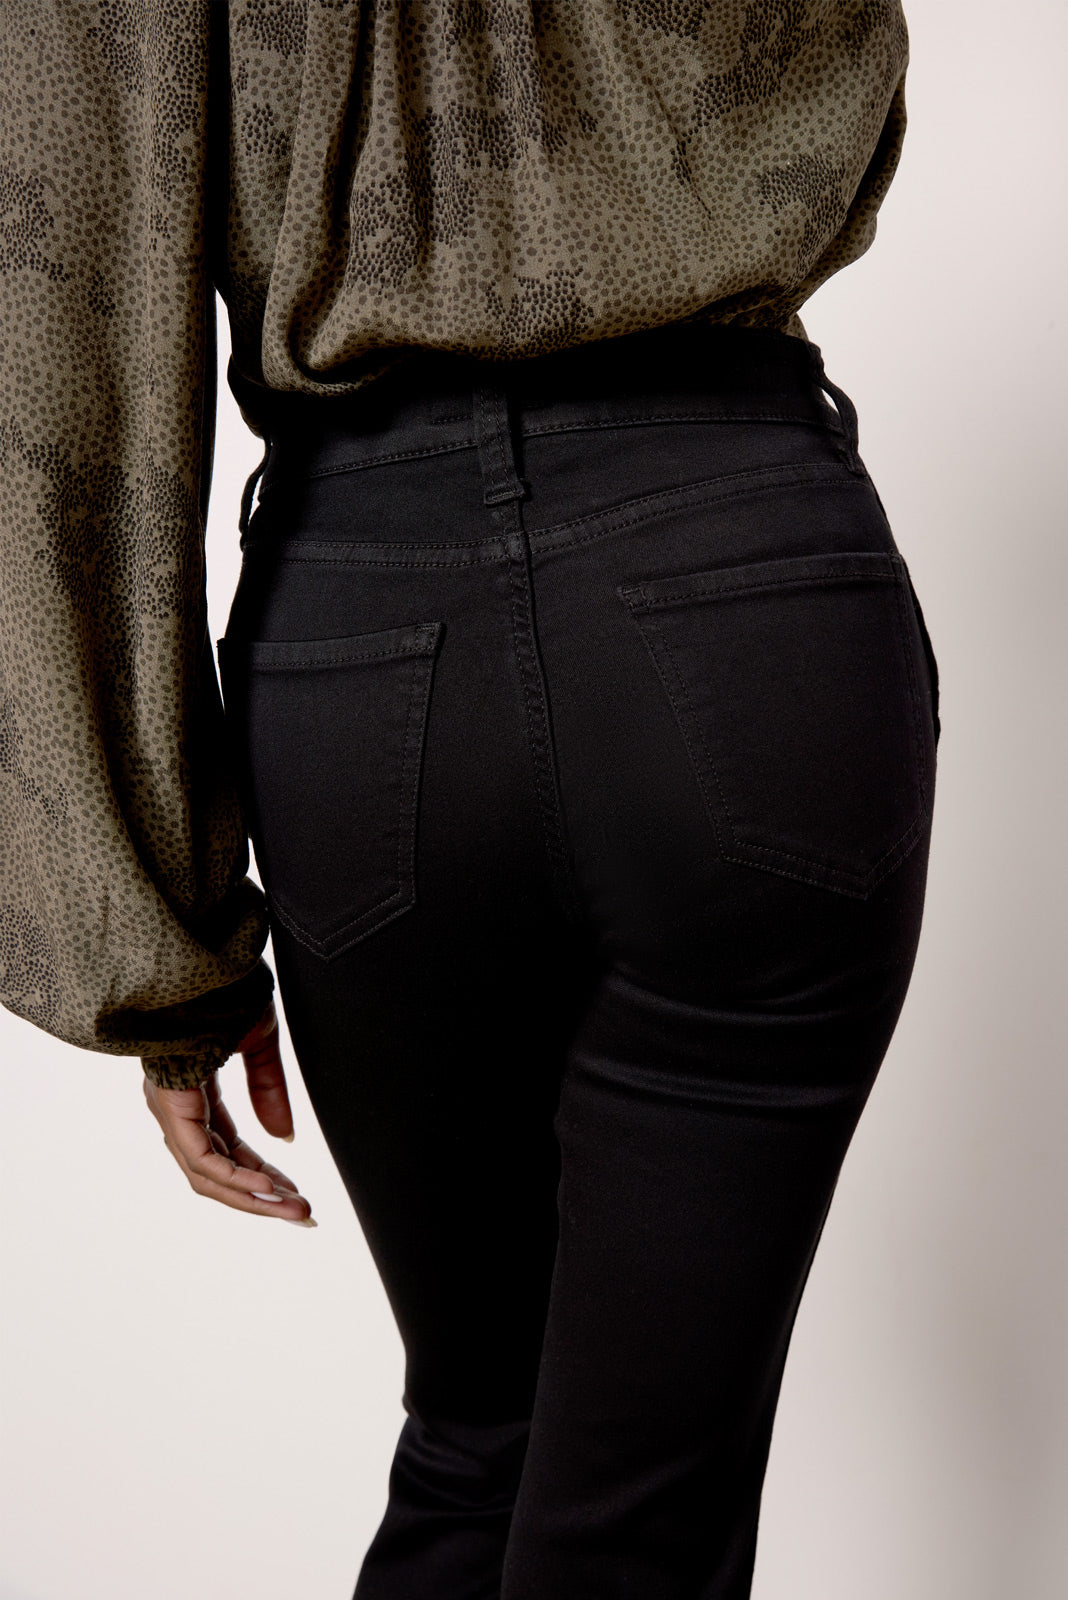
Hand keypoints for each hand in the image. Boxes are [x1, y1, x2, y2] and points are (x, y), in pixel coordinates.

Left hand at [142, 1000, 315, 1226]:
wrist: (203, 955)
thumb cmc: (226, 986)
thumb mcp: (259, 1041)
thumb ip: (268, 1089)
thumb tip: (284, 1137)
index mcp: (193, 1089)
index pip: (226, 1147)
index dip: (262, 1174)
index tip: (296, 1193)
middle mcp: (175, 1105)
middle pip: (215, 1169)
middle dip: (262, 1196)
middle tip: (302, 1214)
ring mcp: (169, 1107)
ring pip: (206, 1174)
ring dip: (253, 1196)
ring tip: (295, 1209)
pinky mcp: (170, 1105)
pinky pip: (202, 1158)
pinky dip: (236, 1178)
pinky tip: (268, 1188)